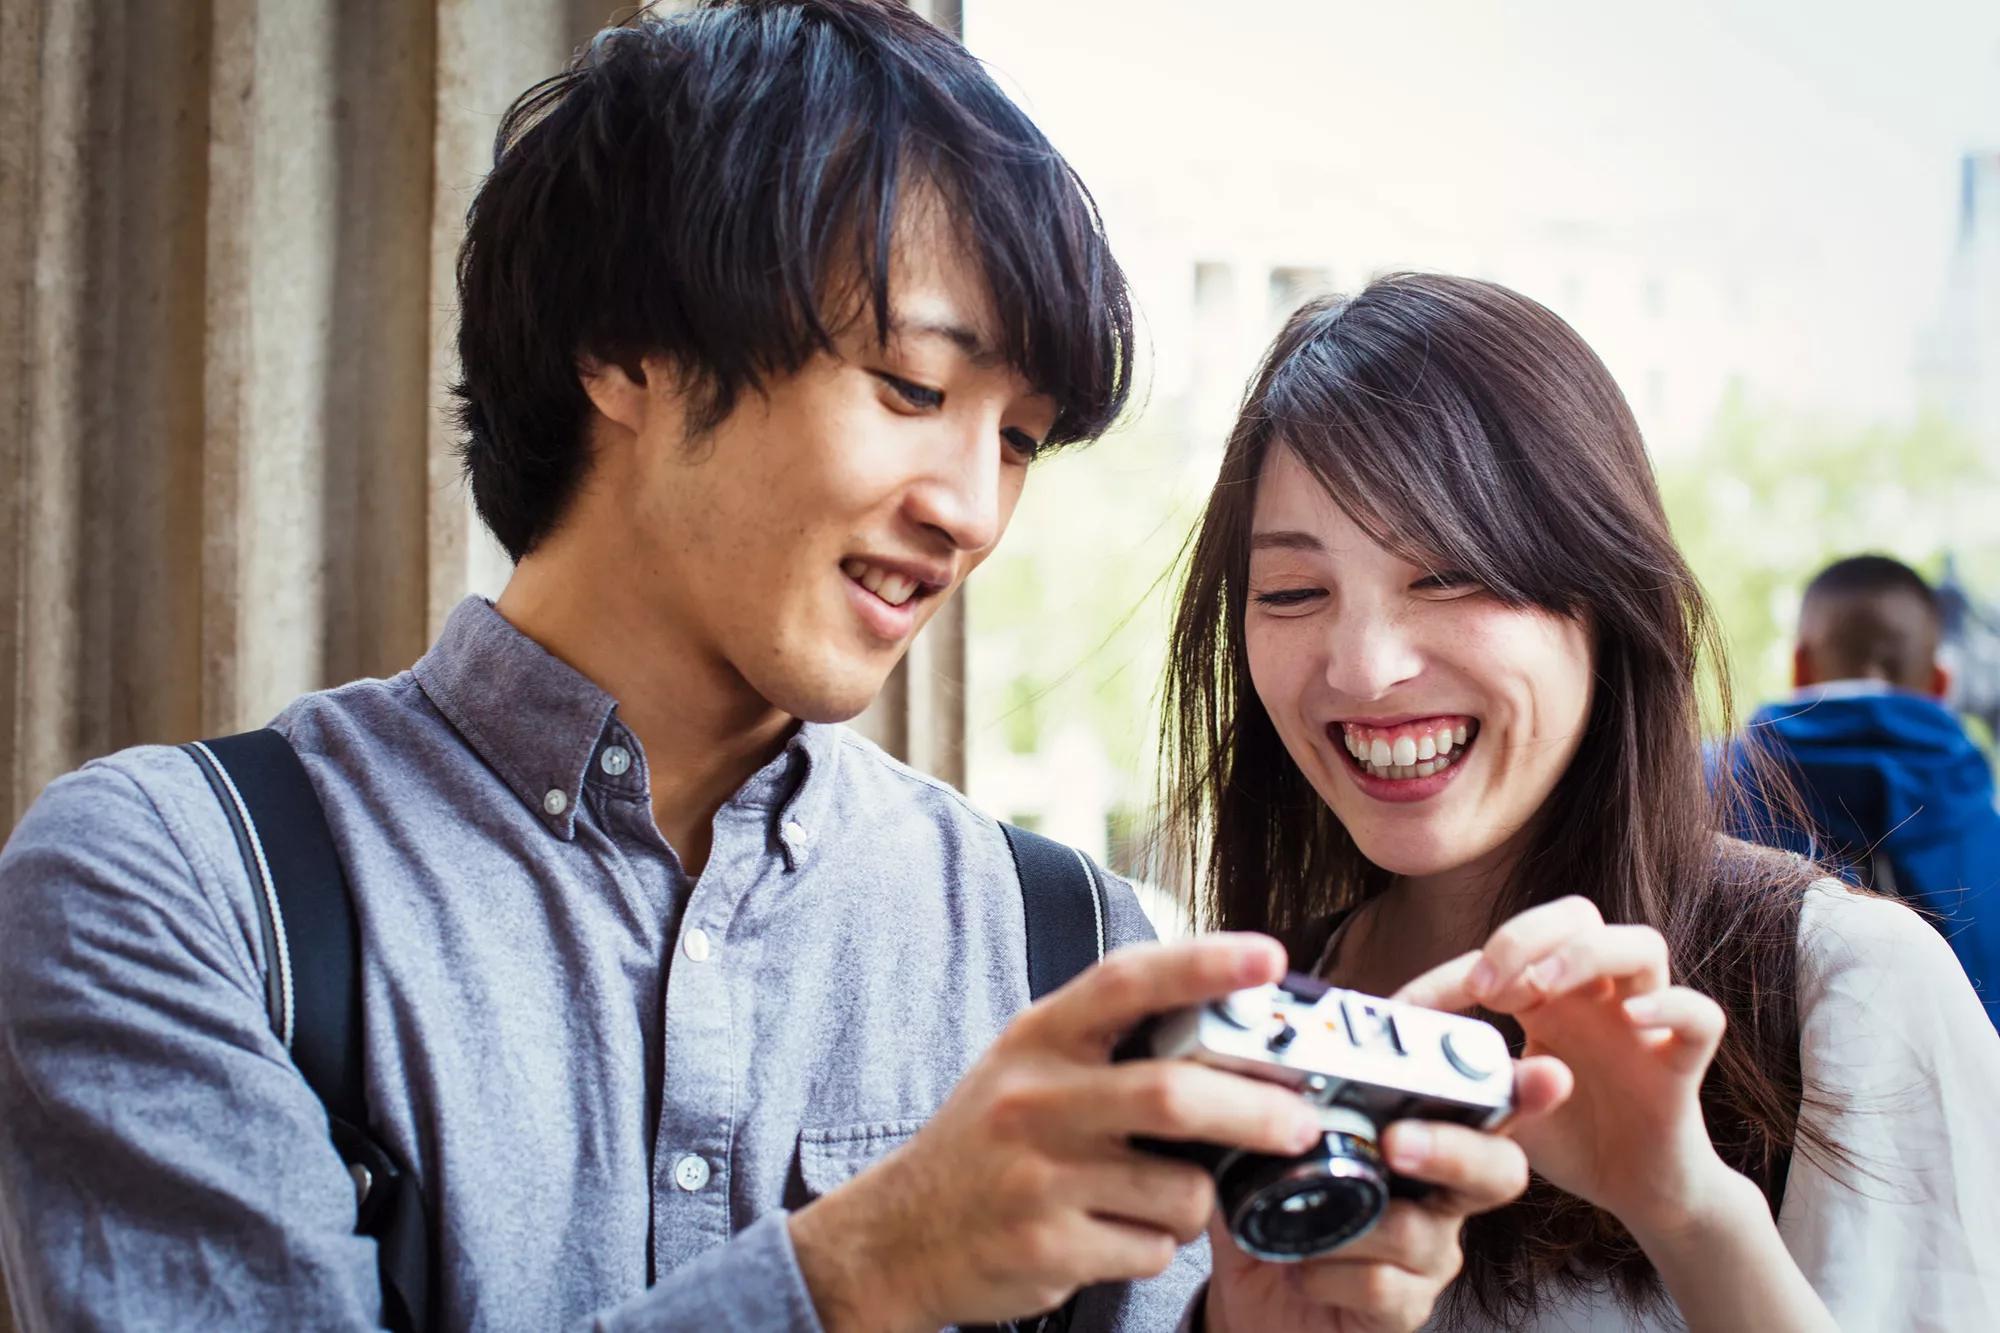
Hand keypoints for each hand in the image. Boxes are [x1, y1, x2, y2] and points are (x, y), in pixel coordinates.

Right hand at [788, 934, 1330, 1332]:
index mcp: (1039, 1039)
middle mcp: (1035, 1101)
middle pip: (1171, 1095)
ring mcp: (1038, 1178)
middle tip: (1301, 1125)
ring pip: (1177, 1190)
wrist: (898, 1234)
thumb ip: (1110, 1042)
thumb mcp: (1029, 1066)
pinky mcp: (1047, 1248)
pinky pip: (1151, 1250)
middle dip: (1255, 1112)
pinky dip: (1160, 1245)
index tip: (1268, 958)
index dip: (1203, 964)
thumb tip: (1229, 1021)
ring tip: (1169, 1196)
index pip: (1127, 983)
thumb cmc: (989, 1141)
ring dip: (1198, 1201)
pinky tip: (1118, 1233)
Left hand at [1205, 1060, 1570, 1332]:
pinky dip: (1329, 1273)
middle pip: (1496, 1170)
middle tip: (1398, 1142)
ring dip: (1352, 1225)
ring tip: (1302, 1221)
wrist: (1249, 1301)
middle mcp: (1439, 1195)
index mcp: (1416, 1138)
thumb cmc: (1269, 1211)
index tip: (1548, 1074)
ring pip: (1418, 1231)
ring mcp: (1428, 1255)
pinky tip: (1300, 1268)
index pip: (1482, 1105)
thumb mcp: (1264, 1146)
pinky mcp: (1404, 1309)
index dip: (1524, 1091)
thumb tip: (1255, 1051)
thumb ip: (1275, 1101)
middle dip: (1454, 1149)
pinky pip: (1383, 1286)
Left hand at [1395, 896, 1736, 1241]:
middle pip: (1578, 915)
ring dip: (1586, 953)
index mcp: (1548, 997)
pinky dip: (1672, 1004)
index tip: (1412, 1010)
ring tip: (1542, 988)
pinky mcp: (1682, 1063)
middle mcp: (1597, 996)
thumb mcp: (1499, 1102)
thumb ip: (1464, 1076)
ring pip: (1642, 943)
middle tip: (1488, 988)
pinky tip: (1634, 1016)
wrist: (1635, 1191)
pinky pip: (1701, 1015)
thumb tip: (1408, 1056)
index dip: (1457, 968)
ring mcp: (1644, 1024)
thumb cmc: (1569, 1134)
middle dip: (1526, 934)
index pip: (1510, 945)